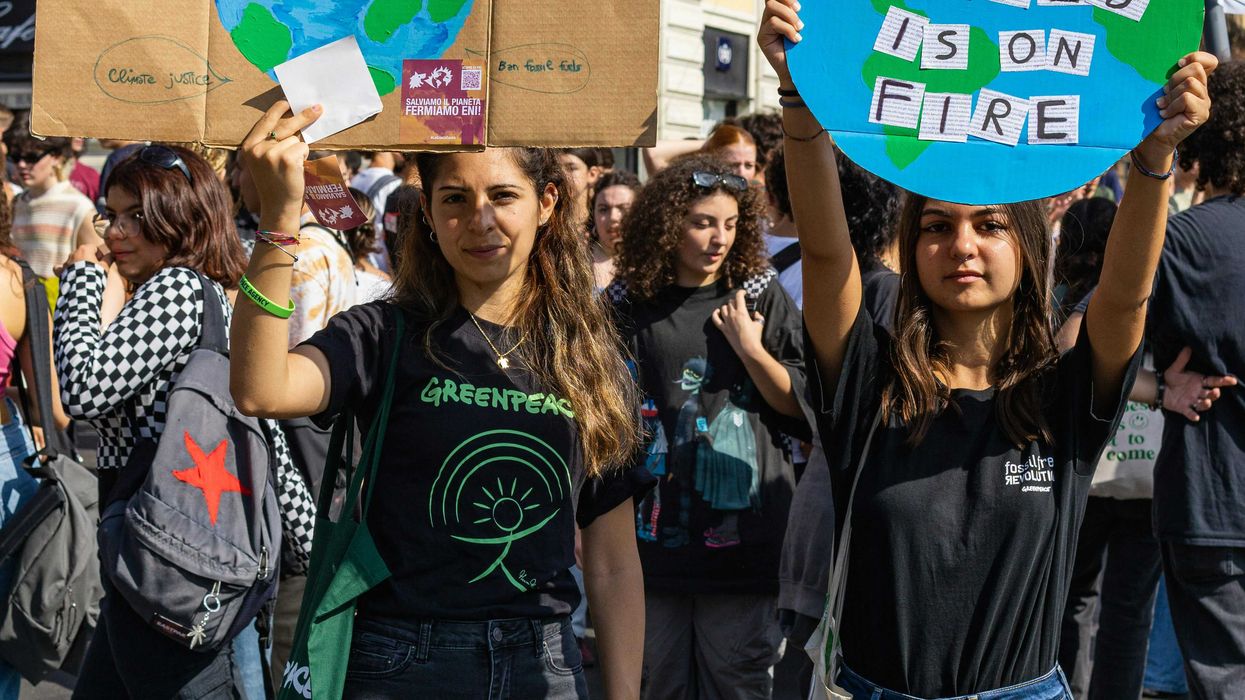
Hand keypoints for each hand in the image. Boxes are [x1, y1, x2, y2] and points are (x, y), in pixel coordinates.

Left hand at [60, 244, 111, 273]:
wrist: (83, 287)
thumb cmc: (95, 275)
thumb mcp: (105, 267)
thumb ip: (108, 259)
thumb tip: (112, 254)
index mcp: (85, 249)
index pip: (94, 247)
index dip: (99, 255)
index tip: (102, 263)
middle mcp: (73, 253)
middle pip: (83, 253)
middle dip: (88, 259)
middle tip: (94, 269)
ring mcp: (66, 262)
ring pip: (72, 260)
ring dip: (78, 264)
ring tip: (84, 274)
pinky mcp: (61, 271)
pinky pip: (59, 268)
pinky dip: (62, 270)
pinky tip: (66, 273)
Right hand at [239, 100, 322, 219]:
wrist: (278, 208)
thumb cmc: (276, 184)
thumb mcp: (265, 162)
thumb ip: (272, 143)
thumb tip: (293, 121)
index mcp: (248, 147)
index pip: (264, 121)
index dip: (277, 110)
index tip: (288, 101)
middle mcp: (257, 148)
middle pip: (284, 124)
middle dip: (303, 115)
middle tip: (318, 108)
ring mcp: (271, 153)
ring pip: (296, 139)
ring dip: (300, 150)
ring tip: (292, 168)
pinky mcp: (286, 159)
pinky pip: (303, 147)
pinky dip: (305, 157)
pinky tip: (297, 170)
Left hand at [712, 290, 764, 360]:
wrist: (748, 349)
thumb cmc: (755, 337)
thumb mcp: (760, 323)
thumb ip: (758, 316)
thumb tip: (755, 313)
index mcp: (742, 312)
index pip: (738, 297)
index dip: (741, 292)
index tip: (743, 292)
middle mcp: (732, 315)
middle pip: (730, 302)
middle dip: (735, 301)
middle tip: (740, 304)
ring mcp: (726, 322)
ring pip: (723, 308)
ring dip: (727, 307)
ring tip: (731, 308)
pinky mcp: (723, 329)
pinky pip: (715, 319)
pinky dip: (715, 314)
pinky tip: (717, 311)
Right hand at [757, 0, 802, 87]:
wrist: (798, 73)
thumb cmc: (805, 51)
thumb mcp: (805, 30)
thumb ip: (801, 16)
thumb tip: (808, 5)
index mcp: (781, 13)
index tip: (801, 5)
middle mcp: (770, 18)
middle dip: (787, 1)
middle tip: (800, 10)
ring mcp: (765, 27)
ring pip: (771, 7)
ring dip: (788, 15)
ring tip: (800, 28)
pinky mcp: (762, 37)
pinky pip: (773, 23)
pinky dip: (787, 29)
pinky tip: (796, 39)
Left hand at [1135, 52, 1217, 168]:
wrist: (1151, 138)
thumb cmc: (1152, 112)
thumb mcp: (1160, 90)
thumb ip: (1168, 77)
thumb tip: (1164, 60)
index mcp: (1196, 82)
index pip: (1209, 61)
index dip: (1196, 56)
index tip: (1177, 63)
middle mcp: (1203, 91)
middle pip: (1196, 68)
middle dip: (1175, 78)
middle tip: (1164, 93)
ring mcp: (1204, 103)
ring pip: (1191, 83)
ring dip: (1172, 94)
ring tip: (1162, 105)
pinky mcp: (1201, 114)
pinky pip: (1187, 98)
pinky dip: (1172, 105)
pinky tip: (1164, 114)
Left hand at [1163, 346, 1236, 421]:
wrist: (1158, 388)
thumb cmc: (1170, 378)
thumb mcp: (1176, 368)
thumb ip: (1182, 359)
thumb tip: (1188, 347)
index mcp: (1200, 381)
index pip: (1214, 381)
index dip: (1224, 381)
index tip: (1232, 380)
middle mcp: (1199, 392)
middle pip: (1211, 394)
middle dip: (1215, 394)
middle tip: (1215, 391)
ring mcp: (1192, 401)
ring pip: (1204, 404)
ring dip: (1207, 404)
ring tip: (1208, 401)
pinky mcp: (1184, 408)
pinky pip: (1190, 413)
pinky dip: (1193, 415)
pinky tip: (1196, 417)